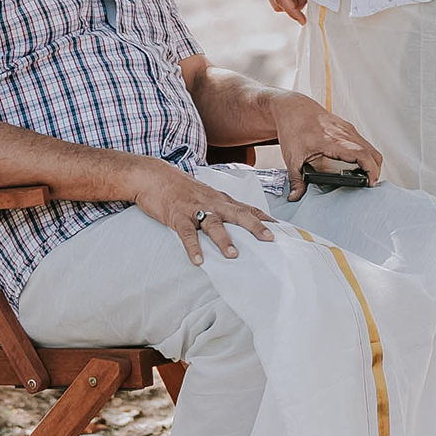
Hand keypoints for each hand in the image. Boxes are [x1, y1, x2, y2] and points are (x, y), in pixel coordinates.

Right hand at [132, 161, 276, 263]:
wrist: (153, 175)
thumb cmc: (181, 187)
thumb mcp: (206, 195)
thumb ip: (221, 208)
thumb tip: (238, 222)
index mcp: (220, 199)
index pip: (247, 208)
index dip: (264, 219)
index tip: (282, 230)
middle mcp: (211, 202)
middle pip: (237, 214)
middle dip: (255, 226)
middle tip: (269, 240)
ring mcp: (194, 208)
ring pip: (212, 223)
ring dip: (223, 239)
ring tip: (233, 255)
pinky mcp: (177, 216)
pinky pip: (186, 233)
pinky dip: (192, 247)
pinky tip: (198, 260)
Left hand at [272, 93, 381, 199]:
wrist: (293, 108)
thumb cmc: (293, 127)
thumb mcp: (292, 157)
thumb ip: (296, 179)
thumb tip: (296, 196)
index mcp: (332, 140)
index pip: (361, 153)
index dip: (370, 169)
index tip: (370, 182)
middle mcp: (343, 133)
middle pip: (371, 152)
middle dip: (375, 170)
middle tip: (369, 184)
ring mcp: (347, 129)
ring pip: (370, 147)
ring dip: (372, 162)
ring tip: (366, 177)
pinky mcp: (347, 128)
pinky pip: (364, 142)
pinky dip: (366, 155)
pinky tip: (359, 164)